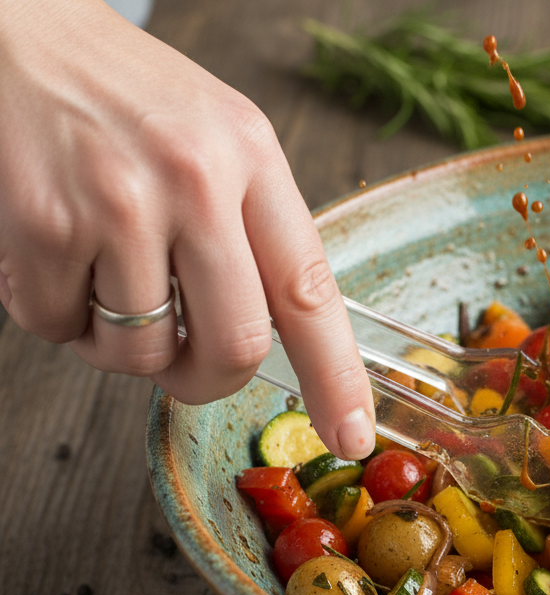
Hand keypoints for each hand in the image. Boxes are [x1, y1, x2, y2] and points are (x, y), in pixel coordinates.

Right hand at [0, 0, 374, 458]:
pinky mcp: (43, 222)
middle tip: (186, 363)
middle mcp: (196, 181)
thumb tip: (281, 339)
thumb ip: (256, 229)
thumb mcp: (222, 138)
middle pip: (234, 348)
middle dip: (209, 380)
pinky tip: (59, 259)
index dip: (338, 378)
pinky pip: (59, 328)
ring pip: (139, 354)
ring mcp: (119, 202)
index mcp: (253, 159)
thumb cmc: (128, 96)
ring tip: (108, 281)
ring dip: (119, 345)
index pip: (311, 292)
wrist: (19, 28)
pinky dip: (57, 316)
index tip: (353, 436)